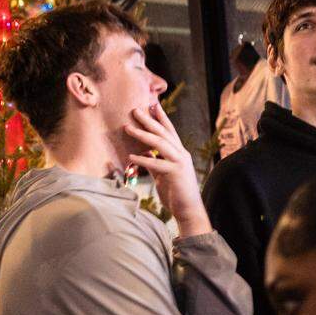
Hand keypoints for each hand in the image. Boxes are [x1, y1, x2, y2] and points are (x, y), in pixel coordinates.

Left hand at [126, 104, 211, 236]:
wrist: (188, 209)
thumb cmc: (175, 192)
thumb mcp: (163, 173)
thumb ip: (155, 161)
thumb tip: (143, 152)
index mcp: (180, 153)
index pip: (170, 131)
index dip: (161, 117)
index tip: (152, 105)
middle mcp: (181, 154)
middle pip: (164, 132)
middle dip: (149, 120)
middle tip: (135, 110)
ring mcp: (179, 162)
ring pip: (160, 144)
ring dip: (142, 134)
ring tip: (127, 128)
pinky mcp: (175, 173)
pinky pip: (156, 164)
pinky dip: (143, 159)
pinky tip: (131, 157)